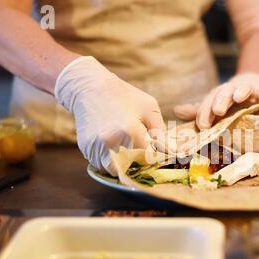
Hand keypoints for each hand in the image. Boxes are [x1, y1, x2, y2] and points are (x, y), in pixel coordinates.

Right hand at [55, 57, 165, 175]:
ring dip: (124, 166)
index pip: (147, 159)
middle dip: (139, 165)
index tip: (156, 153)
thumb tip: (172, 152)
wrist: (89, 87)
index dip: (153, 159)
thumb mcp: (149, 108)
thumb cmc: (124, 95)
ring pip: (115, 171)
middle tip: (142, 154)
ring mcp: (96, 147)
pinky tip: (114, 146)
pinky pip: (101, 165)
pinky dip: (110, 161)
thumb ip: (161, 132)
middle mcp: (112, 142)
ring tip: (127, 149)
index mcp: (130, 131)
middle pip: (131, 169)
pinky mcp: (86, 148)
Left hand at [173, 73, 258, 128]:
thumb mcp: (212, 107)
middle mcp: (230, 92)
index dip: (204, 112)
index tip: (203, 126)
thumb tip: (175, 111)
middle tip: (218, 111)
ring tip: (238, 98)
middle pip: (223, 93)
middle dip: (220, 101)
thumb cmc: (229, 101)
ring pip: (242, 89)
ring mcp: (246, 91)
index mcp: (216, 97)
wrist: (251, 84)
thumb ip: (197, 111)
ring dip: (240, 92)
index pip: (208, 103)